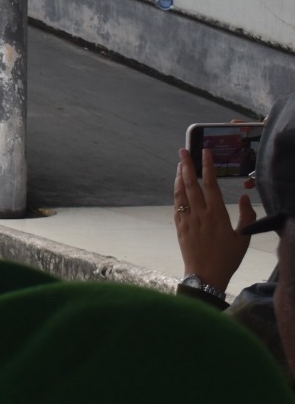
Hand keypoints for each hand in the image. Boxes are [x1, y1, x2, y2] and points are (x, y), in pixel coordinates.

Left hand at [175, 147, 254, 291]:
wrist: (206, 275)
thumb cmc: (227, 258)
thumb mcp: (243, 239)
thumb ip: (247, 217)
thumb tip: (245, 197)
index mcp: (217, 215)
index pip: (211, 185)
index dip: (208, 167)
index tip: (206, 153)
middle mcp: (200, 214)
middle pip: (191, 184)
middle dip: (187, 165)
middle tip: (183, 150)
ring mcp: (187, 219)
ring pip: (181, 192)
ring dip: (179, 176)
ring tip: (180, 162)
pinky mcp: (179, 225)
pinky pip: (176, 204)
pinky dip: (176, 191)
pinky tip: (177, 184)